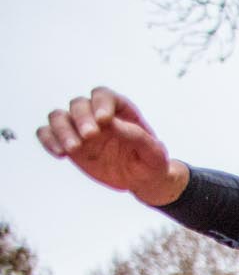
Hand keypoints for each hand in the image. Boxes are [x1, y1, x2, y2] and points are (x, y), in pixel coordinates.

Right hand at [36, 88, 186, 205]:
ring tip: (73, 149)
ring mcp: (79, 128)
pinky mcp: (69, 142)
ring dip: (62, 130)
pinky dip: (48, 140)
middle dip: (81, 118)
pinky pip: (48, 134)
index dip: (100, 103)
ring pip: (58, 116)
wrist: (142, 179)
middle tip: (90, 136)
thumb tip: (111, 123)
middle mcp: (96, 115)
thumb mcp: (154, 152)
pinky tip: (60, 154)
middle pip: (78, 104)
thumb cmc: (151, 162)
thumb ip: (136, 136)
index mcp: (119, 110)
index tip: (104, 120)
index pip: (103, 95)